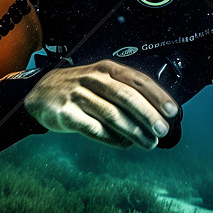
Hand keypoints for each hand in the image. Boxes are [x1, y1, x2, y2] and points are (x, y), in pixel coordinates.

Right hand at [24, 60, 178, 148]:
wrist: (41, 94)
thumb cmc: (81, 88)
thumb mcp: (102, 80)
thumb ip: (126, 92)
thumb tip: (157, 113)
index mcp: (107, 69)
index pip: (138, 80)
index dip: (157, 96)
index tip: (172, 111)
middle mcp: (93, 79)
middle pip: (127, 97)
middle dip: (148, 115)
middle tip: (162, 131)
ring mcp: (78, 95)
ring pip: (112, 114)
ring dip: (134, 131)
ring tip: (149, 143)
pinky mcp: (66, 114)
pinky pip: (93, 128)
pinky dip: (112, 138)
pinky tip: (125, 144)